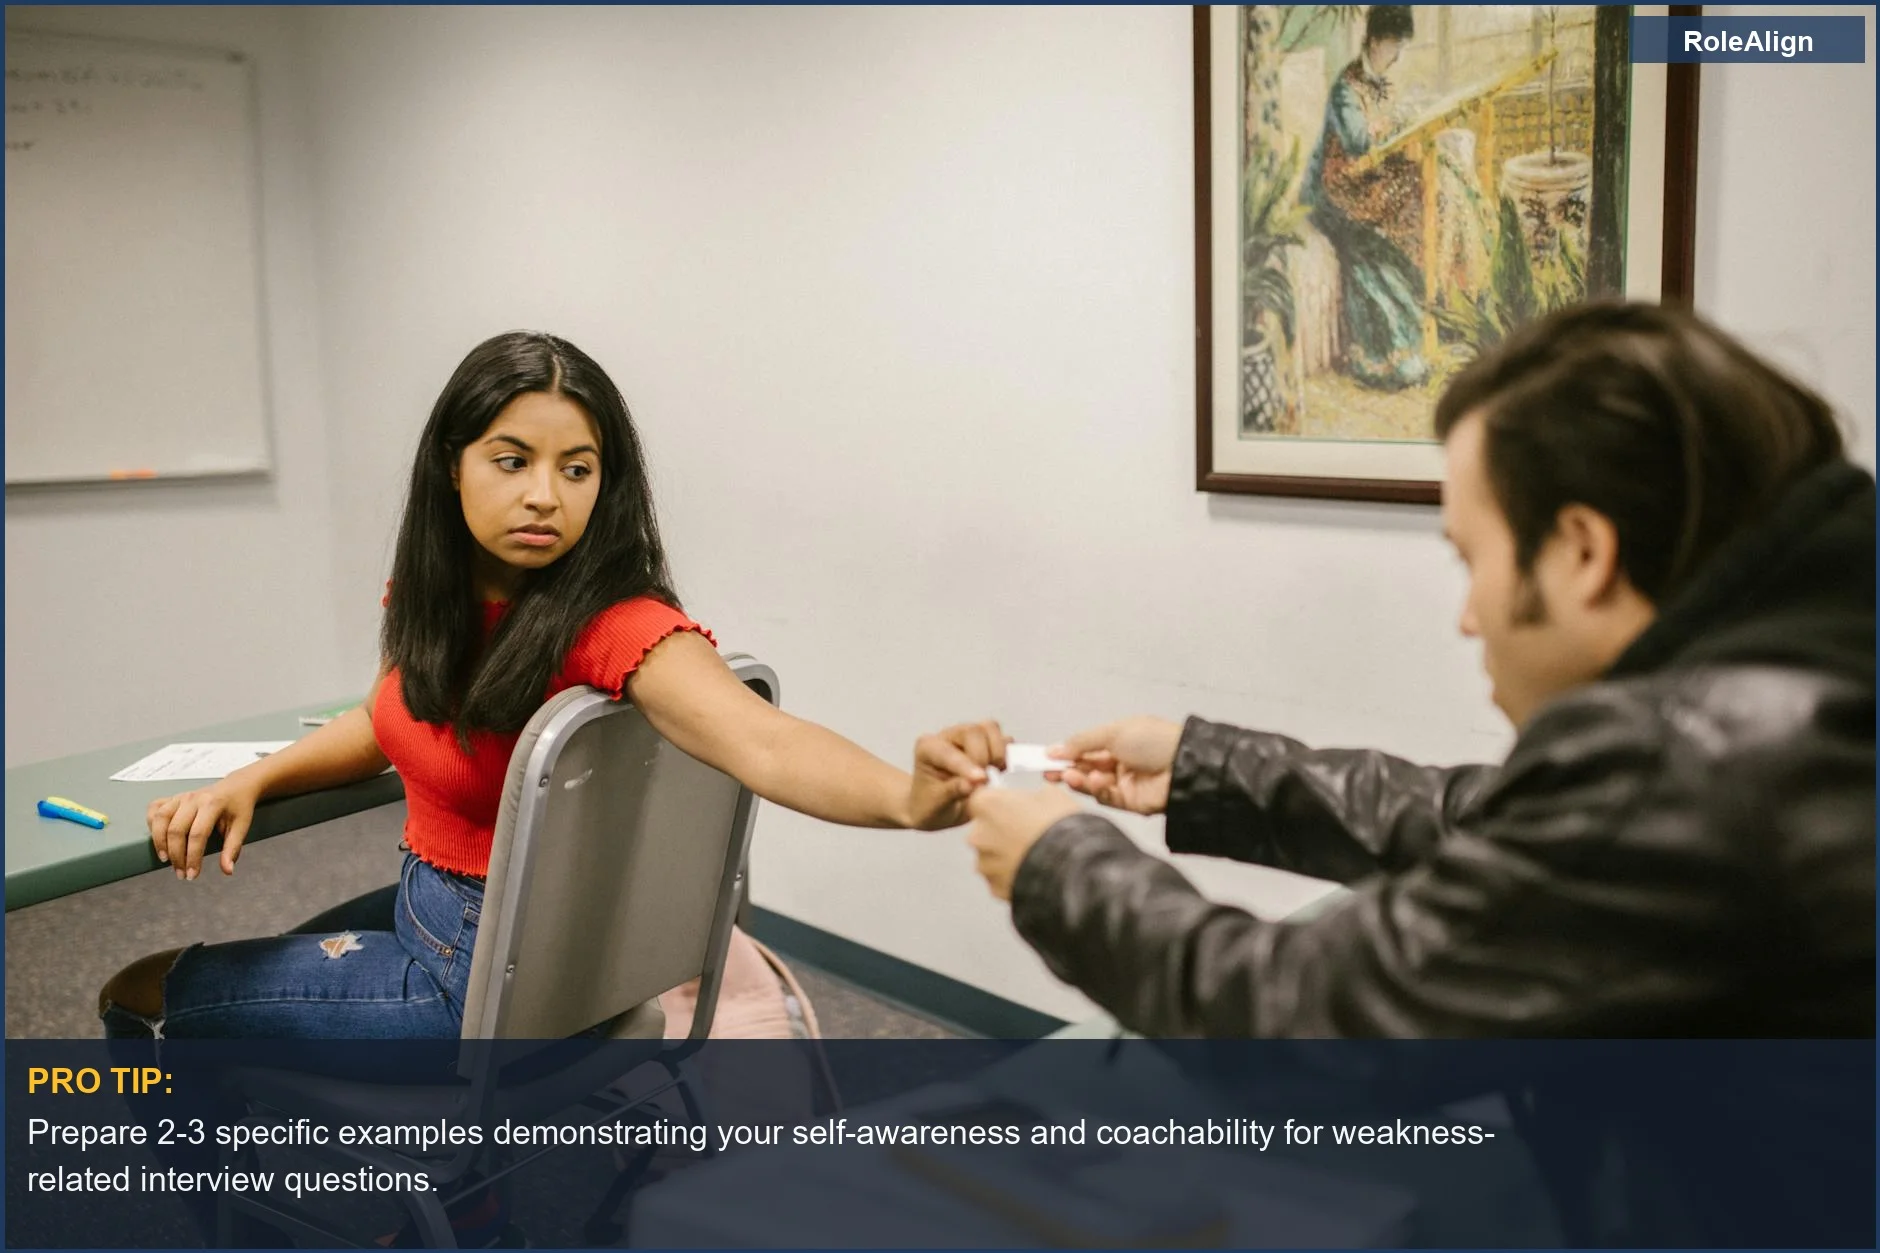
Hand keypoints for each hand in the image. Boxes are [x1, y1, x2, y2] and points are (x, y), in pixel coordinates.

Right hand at [146, 776, 260, 879]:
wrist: (237, 786)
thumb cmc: (239, 807)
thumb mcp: (242, 826)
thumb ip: (232, 849)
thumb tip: (227, 871)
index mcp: (212, 804)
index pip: (197, 835)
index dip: (192, 858)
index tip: (192, 875)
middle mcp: (193, 798)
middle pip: (176, 830)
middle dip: (176, 856)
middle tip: (180, 874)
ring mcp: (181, 796)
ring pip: (160, 819)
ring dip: (159, 842)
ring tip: (165, 860)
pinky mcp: (173, 797)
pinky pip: (154, 808)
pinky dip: (151, 824)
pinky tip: (158, 839)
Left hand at [905, 720, 1010, 829]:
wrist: (935, 808)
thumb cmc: (930, 805)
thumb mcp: (936, 804)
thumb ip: (953, 791)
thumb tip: (974, 783)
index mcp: (927, 748)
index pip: (949, 751)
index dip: (966, 765)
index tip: (981, 780)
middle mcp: (948, 737)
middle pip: (973, 731)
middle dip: (983, 757)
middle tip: (982, 782)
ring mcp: (967, 738)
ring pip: (990, 729)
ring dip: (997, 752)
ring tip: (994, 773)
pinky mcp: (985, 744)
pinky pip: (1003, 739)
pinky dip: (1006, 753)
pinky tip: (999, 771)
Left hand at [965, 786, 1082, 899]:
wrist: (1072, 866)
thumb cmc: (1061, 827)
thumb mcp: (1051, 794)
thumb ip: (1031, 796)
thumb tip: (1035, 800)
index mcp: (986, 804)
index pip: (982, 798)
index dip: (1000, 803)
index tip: (1013, 807)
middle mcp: (978, 835)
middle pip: (985, 829)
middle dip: (1003, 831)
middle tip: (1029, 832)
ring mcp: (985, 864)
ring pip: (992, 856)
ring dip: (1007, 855)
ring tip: (1035, 855)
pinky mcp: (995, 888)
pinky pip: (1001, 879)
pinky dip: (1013, 876)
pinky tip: (1034, 871)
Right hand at [1047, 716, 1181, 815]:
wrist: (1183, 765)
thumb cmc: (1153, 741)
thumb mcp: (1114, 732)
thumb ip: (1083, 741)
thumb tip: (1056, 748)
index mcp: (1119, 740)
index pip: (1086, 748)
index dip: (1067, 753)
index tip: (1046, 757)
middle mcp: (1120, 762)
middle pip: (1086, 768)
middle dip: (1067, 769)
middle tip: (1048, 772)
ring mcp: (1125, 783)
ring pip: (1093, 785)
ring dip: (1080, 780)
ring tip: (1070, 776)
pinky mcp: (1130, 802)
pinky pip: (1107, 798)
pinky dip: (1097, 791)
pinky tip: (1096, 782)